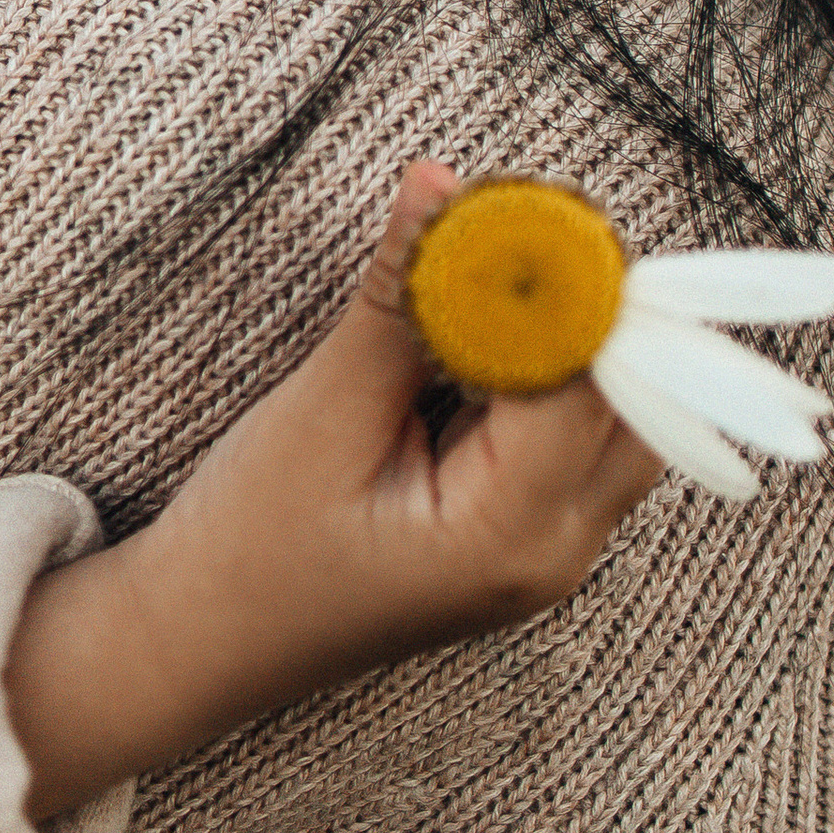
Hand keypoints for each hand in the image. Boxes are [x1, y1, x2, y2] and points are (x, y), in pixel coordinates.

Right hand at [7, 162, 658, 816]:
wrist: (198, 645)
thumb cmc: (247, 548)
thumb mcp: (321, 413)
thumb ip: (401, 301)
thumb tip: (443, 187)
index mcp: (510, 535)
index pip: (586, 380)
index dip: (564, 283)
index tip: (518, 206)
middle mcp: (555, 554)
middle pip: (635, 402)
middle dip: (587, 305)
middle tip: (514, 225)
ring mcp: (548, 554)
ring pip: (616, 418)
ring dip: (569, 338)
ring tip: (487, 271)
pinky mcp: (524, 537)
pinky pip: (574, 438)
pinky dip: (544, 374)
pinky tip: (481, 332)